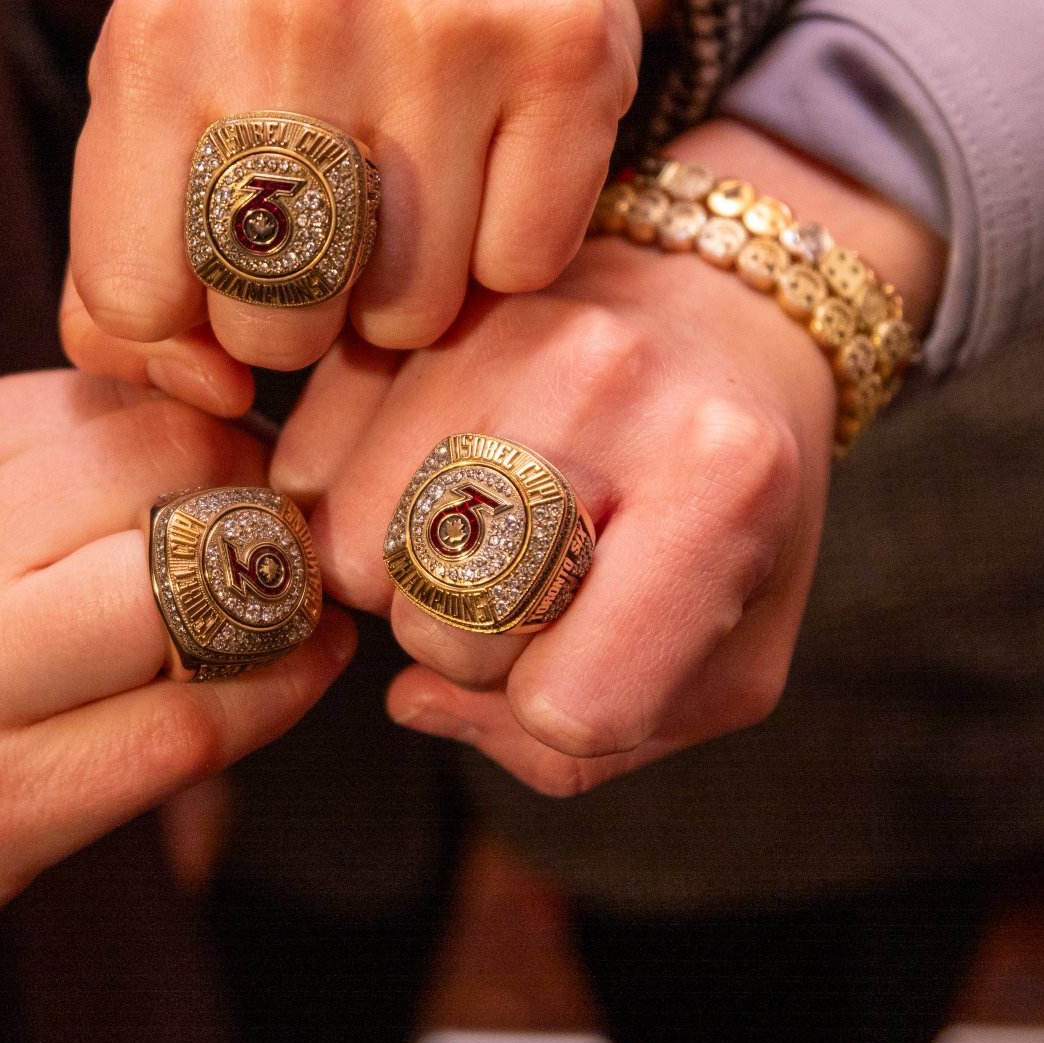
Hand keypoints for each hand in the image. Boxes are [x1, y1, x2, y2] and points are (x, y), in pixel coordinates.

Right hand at [0, 371, 353, 1030]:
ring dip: (278, 598)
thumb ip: (41, 453)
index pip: (121, 399)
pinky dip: (274, 695)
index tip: (245, 474)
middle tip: (285, 539)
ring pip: (186, 594)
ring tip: (296, 608)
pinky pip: (185, 728)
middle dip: (257, 502)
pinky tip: (297, 676)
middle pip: (163, 476)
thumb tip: (223, 416)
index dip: (217, 430)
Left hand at [65, 0, 677, 404]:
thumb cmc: (299, 45)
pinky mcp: (562, 44)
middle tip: (335, 244)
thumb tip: (211, 394)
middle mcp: (293, 1)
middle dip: (304, 322)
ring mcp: (437, 16)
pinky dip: (509, 256)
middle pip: (275, 323)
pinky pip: (521, 267)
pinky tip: (498, 174)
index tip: (227, 275)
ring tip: (413, 206)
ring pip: (411, 312)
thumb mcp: (170, 120)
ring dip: (411, 298)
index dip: (186, 324)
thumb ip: (121, 288)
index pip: (132, 298)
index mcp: (161, 22)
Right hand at [270, 121, 941, 794]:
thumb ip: (597, 742)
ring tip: (476, 529)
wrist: (721, 300)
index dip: (561, 709)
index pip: (573, 705)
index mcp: (723, 482)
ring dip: (400, 579)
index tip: (587, 652)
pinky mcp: (406, 306)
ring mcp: (493, 327)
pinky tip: (422, 476)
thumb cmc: (737, 502)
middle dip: (474, 647)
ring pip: (355, 558)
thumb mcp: (733, 652)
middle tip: (530, 584)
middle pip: (446, 634)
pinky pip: (306, 470)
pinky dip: (345, 503)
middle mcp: (607, 383)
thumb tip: (415, 700)